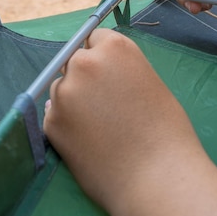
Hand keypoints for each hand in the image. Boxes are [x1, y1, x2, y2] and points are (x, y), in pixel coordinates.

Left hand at [43, 29, 216, 215]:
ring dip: (73, 99)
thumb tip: (99, 73)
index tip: (108, 74)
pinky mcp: (51, 122)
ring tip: (98, 126)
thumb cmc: (165, 130)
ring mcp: (64, 92)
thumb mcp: (147, 81)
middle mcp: (84, 63)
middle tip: (103, 103)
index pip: (94, 38)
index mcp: (114, 48)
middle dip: (84, 76)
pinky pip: (55, 114)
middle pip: (75, 60)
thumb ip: (119, 69)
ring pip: (62, 87)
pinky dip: (66, 124)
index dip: (101, 57)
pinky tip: (88, 140)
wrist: (157, 176)